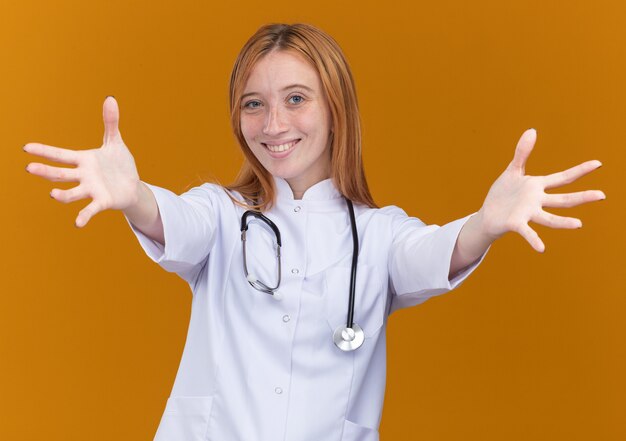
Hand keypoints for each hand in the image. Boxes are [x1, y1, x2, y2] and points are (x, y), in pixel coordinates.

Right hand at [25, 97, 140, 226]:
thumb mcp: (116, 142)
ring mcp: (91, 189)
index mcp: (84, 160)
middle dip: (45, 171)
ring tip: (53, 194)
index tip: (26, 148)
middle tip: (29, 168)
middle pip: (60, 173)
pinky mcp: (103, 201)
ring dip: (62, 194)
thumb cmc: (120, 165)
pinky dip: (84, 216)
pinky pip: (91, 209)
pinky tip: (78, 223)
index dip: (44, 151)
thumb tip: (110, 98)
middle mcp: (83, 176)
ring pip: (72, 193)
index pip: (60, 154)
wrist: (132, 186)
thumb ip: (111, 122)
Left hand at [477, 128, 604, 251]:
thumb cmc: (503, 194)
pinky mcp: (515, 223)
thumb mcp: (512, 170)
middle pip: (563, 199)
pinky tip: (541, 248)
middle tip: (602, 195)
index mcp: (537, 186)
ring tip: (578, 224)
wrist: (488, 214)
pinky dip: (534, 240)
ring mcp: (528, 213)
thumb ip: (522, 152)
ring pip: (549, 218)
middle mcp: (537, 201)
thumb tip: (533, 130)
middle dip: (582, 197)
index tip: (598, 163)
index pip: (562, 177)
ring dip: (563, 222)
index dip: (580, 171)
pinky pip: (526, 232)